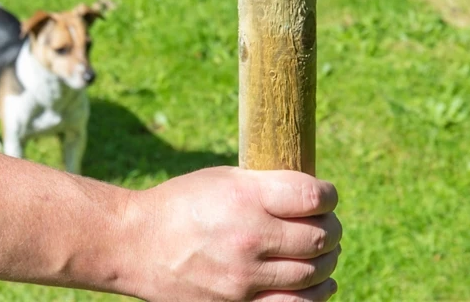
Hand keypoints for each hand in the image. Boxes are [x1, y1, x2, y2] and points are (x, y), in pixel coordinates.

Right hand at [126, 166, 341, 301]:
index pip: (312, 197)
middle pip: (319, 238)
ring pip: (312, 276)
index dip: (330, 195)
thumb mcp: (225, 179)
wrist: (137, 243)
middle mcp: (249, 238)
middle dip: (333, 229)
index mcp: (247, 196)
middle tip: (330, 226)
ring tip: (326, 254)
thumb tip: (311, 196)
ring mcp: (244, 279)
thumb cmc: (184, 202)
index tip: (328, 196)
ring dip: (328, 263)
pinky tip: (317, 285)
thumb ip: (267, 187)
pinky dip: (313, 297)